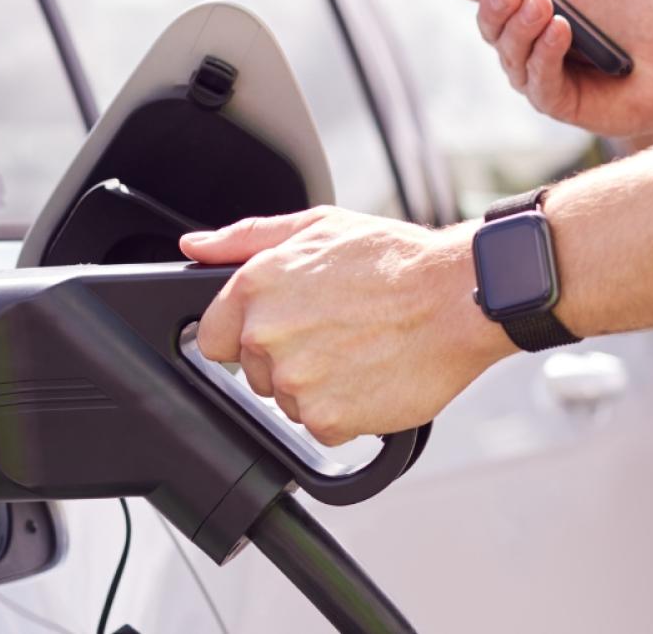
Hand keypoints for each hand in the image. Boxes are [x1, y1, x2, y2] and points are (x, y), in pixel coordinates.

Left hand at [180, 208, 514, 446]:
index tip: (284, 328)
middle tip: (337, 331)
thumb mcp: (318, 227)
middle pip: (254, 371)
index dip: (248, 334)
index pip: (214, 335)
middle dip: (289, 357)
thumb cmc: (396, 259)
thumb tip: (195, 247)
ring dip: (318, 385)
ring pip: (287, 401)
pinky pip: (321, 426)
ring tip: (360, 349)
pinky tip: (372, 375)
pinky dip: (346, 409)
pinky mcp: (327, 419)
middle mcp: (266, 335)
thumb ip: (245, 239)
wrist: (457, 299)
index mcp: (256, 286)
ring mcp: (296, 381)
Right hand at [437, 0, 652, 136]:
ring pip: (508, 54)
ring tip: (544, 6)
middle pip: (487, 23)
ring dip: (521, 30)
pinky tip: (561, 32)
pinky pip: (537, 81)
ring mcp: (539, 72)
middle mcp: (527, 39)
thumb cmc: (652, 5)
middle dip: (492, 5)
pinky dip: (546, 55)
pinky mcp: (557, 102)